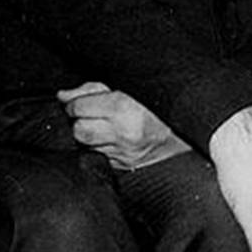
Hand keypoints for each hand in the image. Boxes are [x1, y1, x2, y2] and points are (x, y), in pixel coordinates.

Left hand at [57, 81, 189, 167]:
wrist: (188, 129)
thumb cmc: (159, 104)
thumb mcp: (127, 86)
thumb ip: (92, 90)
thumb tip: (64, 96)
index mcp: (122, 108)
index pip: (79, 109)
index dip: (74, 103)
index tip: (78, 102)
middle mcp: (122, 133)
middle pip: (79, 131)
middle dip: (79, 121)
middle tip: (88, 114)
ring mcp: (124, 153)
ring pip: (87, 145)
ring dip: (90, 135)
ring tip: (103, 125)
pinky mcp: (126, 165)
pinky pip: (101, 156)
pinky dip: (101, 147)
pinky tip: (110, 138)